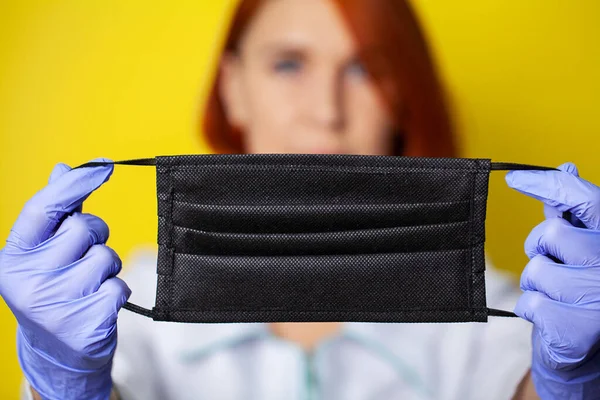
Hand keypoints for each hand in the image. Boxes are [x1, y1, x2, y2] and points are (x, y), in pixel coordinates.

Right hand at [0, 160, 130, 399]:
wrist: (56, 353)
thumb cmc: (53, 290)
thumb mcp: (43, 254)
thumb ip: (55, 213)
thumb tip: (63, 167)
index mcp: (13, 257)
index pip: (44, 208)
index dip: (75, 183)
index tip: (104, 165)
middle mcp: (27, 280)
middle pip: (84, 228)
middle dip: (95, 236)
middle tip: (82, 257)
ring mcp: (55, 304)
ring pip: (106, 256)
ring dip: (107, 267)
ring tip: (88, 285)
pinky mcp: (85, 322)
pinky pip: (119, 286)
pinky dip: (116, 291)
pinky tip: (98, 305)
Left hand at [506, 163, 599, 398]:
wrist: (589, 352)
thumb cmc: (580, 289)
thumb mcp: (580, 247)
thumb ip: (571, 212)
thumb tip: (566, 166)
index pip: (583, 197)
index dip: (546, 182)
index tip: (514, 178)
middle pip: (550, 234)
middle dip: (540, 251)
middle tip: (557, 269)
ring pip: (536, 270)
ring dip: (535, 285)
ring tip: (558, 298)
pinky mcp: (583, 326)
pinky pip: (530, 303)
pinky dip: (532, 311)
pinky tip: (553, 319)